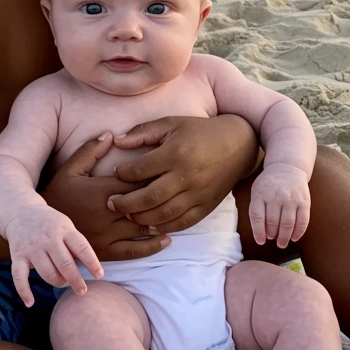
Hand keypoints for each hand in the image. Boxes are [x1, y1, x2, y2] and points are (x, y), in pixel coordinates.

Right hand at [5, 206, 102, 306]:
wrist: (21, 212)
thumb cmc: (50, 223)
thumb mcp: (66, 226)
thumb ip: (74, 244)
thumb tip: (86, 269)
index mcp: (64, 230)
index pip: (81, 248)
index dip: (92, 263)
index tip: (99, 275)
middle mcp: (48, 239)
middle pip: (65, 264)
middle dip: (75, 280)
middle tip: (82, 290)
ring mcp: (32, 248)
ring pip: (47, 273)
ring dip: (57, 283)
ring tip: (64, 283)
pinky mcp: (17, 256)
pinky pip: (19, 276)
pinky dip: (24, 291)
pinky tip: (30, 303)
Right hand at [42, 133, 171, 261]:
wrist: (40, 229)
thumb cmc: (56, 196)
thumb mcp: (70, 170)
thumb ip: (90, 151)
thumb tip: (111, 134)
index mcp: (101, 191)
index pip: (135, 182)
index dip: (153, 176)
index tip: (167, 170)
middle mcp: (107, 213)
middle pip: (143, 204)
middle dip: (161, 197)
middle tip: (178, 190)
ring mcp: (107, 235)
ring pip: (142, 227)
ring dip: (160, 220)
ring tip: (176, 213)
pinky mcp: (106, 252)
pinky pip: (134, 250)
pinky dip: (152, 246)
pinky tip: (166, 239)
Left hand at [108, 114, 258, 233]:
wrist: (239, 144)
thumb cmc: (200, 132)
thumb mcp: (172, 123)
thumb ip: (143, 132)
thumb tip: (117, 141)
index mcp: (176, 153)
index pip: (140, 170)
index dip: (123, 174)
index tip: (115, 173)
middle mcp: (186, 176)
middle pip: (149, 197)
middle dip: (126, 203)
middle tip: (111, 203)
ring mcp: (198, 194)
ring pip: (163, 214)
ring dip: (141, 218)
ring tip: (127, 215)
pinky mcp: (206, 206)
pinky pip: (182, 222)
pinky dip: (164, 226)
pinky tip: (150, 225)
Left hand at [249, 163, 309, 248]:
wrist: (287, 167)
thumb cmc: (269, 184)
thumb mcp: (257, 192)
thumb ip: (257, 210)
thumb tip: (261, 234)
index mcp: (261, 194)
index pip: (257, 217)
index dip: (258, 232)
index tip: (261, 241)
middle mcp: (276, 196)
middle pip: (272, 222)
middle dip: (272, 235)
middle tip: (272, 239)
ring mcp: (291, 199)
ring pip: (287, 224)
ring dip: (284, 237)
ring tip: (281, 243)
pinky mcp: (304, 201)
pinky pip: (302, 221)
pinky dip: (298, 232)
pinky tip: (294, 238)